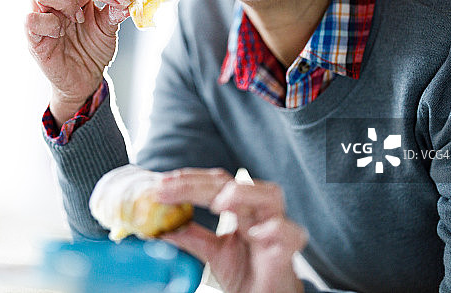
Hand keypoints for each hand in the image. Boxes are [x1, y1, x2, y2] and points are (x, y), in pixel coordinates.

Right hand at [25, 0, 141, 122]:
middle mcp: (58, 0)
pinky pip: (31, 20)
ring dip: (67, 0)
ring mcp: (43, 16)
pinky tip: (61, 32)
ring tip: (81, 18)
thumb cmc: (92, 51)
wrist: (84, 81)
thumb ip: (115, 12)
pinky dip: (49, 23)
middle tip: (122, 0)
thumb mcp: (108, 29)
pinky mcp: (33, 37)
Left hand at [157, 168, 306, 292]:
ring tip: (217, 203)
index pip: (215, 183)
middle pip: (234, 184)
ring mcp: (276, 227)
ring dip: (243, 193)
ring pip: (270, 195)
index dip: (189, 180)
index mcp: (242, 207)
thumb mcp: (212, 252)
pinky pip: (290, 233)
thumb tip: (159, 228)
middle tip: (168, 189)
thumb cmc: (245, 271)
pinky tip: (255, 233)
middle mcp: (259, 210)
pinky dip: (275, 229)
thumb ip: (191, 236)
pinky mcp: (288, 250)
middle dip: (199, 184)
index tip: (161, 184)